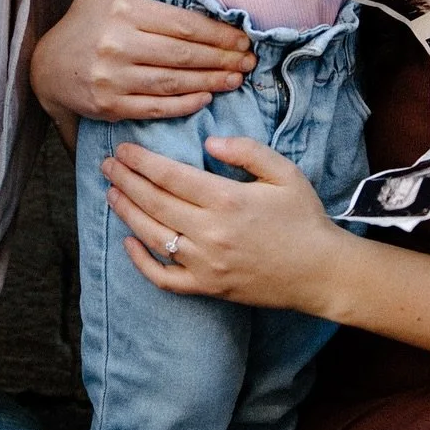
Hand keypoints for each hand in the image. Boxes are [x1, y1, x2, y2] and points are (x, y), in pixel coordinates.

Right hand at [31, 0, 255, 126]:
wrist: (47, 68)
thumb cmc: (82, 23)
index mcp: (122, 12)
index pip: (180, 24)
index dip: (216, 33)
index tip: (241, 37)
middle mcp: (118, 45)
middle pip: (182, 54)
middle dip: (221, 58)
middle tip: (249, 60)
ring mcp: (114, 78)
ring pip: (173, 81)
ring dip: (211, 81)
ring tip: (236, 78)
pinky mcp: (111, 106)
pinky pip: (155, 107)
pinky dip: (184, 104)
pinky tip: (206, 98)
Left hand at [101, 135, 351, 313]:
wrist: (321, 272)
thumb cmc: (304, 217)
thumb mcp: (284, 172)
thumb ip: (246, 151)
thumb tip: (208, 141)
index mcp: (227, 200)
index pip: (170, 176)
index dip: (141, 161)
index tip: (123, 149)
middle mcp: (210, 233)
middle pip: (154, 202)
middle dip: (126, 181)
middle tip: (108, 165)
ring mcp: (206, 264)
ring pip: (152, 236)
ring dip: (127, 213)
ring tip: (111, 193)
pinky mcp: (208, 288)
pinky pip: (164, 278)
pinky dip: (142, 262)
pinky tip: (128, 242)